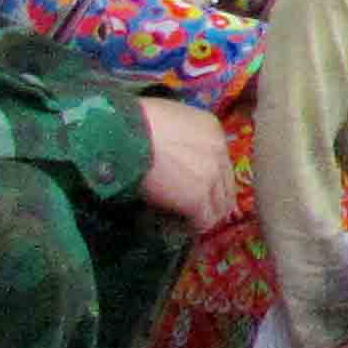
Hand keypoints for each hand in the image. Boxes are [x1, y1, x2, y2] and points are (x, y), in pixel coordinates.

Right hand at [131, 101, 236, 231]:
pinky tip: (181, 228)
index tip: (198, 188)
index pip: (221, 161)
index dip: (211, 178)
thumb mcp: (167, 118)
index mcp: (212, 129)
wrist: (121, 134)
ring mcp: (210, 177)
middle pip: (226, 185)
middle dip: (214, 200)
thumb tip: (172, 154)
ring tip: (188, 222)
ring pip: (219, 206)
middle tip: (198, 212)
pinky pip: (203, 221)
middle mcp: (219, 152)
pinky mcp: (197, 199)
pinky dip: (194, 227)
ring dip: (205, 216)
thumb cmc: (133, 121)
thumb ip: (180, 136)